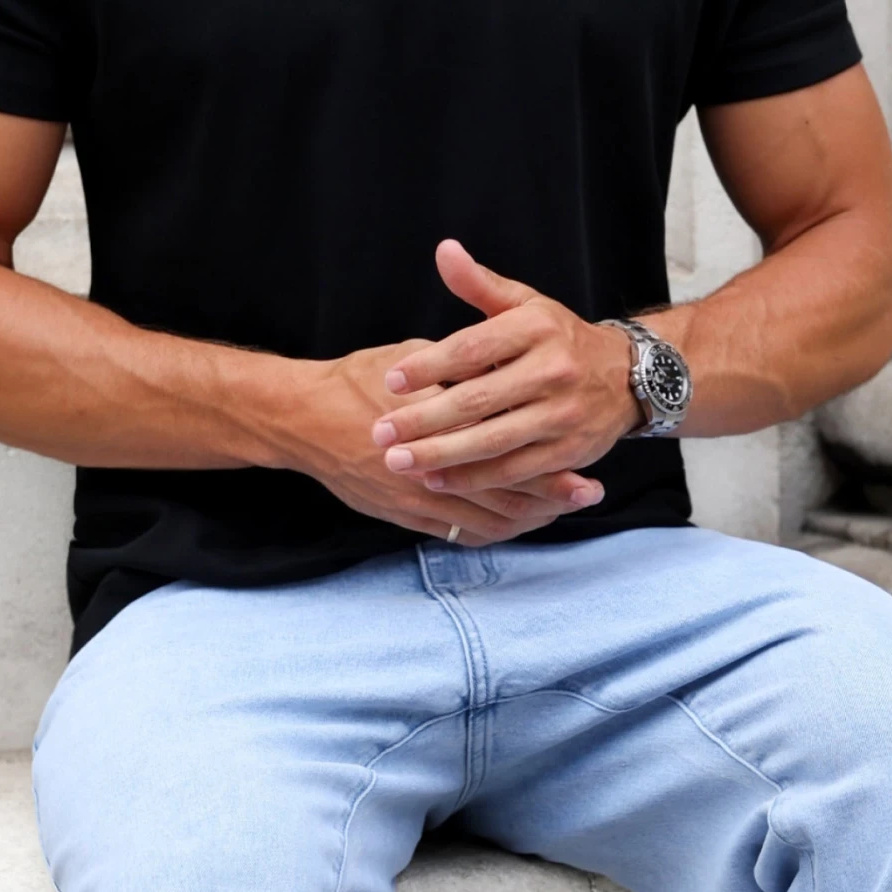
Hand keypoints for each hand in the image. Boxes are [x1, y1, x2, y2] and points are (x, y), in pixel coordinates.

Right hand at [284, 339, 606, 546]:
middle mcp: (431, 468)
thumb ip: (461, 370)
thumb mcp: (413, 359)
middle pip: (506, 492)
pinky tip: (513, 523)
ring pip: (487, 520)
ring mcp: (418, 498)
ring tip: (559, 510)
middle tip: (587, 493)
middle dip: (551, 495)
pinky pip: (460, 533)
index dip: (549, 461)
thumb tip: (503, 368)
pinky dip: (493, 530)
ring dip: (528, 517)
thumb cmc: (359, 379)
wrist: (303, 418)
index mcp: (438, 424)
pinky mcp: (405, 514)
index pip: (507, 451)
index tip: (583, 462)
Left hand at [370, 241, 642, 499]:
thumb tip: (444, 250)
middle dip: (423, 419)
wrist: (627, 376)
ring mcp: (562, 415)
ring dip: (441, 455)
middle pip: (477, 400)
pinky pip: (514, 470)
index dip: (429, 366)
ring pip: (492, 441)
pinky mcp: (568, 452)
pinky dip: (474, 478)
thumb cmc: (559, 337)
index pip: (472, 349)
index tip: (391, 381)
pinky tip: (436, 480)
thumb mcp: (525, 304)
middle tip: (380, 432)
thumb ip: (480, 283)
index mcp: (536, 328)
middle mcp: (552, 370)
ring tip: (398, 461)